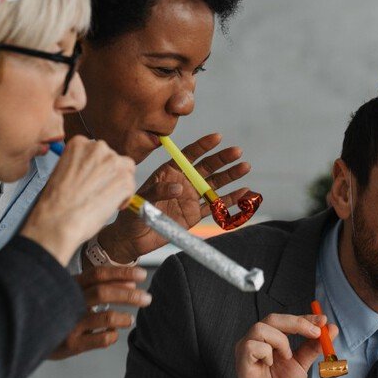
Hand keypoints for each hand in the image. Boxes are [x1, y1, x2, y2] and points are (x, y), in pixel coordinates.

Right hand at [21, 137, 135, 265]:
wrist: (58, 220)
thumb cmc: (55, 201)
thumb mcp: (62, 170)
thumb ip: (80, 164)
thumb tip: (93, 170)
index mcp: (80, 144)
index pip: (99, 151)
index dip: (98, 167)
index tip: (95, 177)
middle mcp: (98, 148)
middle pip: (114, 159)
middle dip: (110, 175)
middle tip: (99, 190)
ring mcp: (114, 162)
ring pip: (126, 172)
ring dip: (118, 185)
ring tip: (104, 199)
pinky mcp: (125, 180)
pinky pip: (130, 187)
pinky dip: (123, 198)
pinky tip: (109, 206)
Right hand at [48, 266, 151, 359]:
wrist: (26, 335)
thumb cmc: (57, 310)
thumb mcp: (73, 293)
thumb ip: (100, 285)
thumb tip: (132, 281)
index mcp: (71, 286)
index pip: (98, 274)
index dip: (122, 272)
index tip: (142, 273)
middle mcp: (70, 302)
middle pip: (104, 293)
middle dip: (129, 294)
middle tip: (147, 298)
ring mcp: (70, 324)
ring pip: (104, 317)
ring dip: (122, 318)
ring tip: (131, 320)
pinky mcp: (70, 345)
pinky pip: (100, 340)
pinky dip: (112, 336)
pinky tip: (113, 334)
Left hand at [98, 133, 252, 263]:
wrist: (132, 238)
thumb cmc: (131, 215)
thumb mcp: (141, 200)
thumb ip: (158, 191)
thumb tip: (179, 188)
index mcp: (169, 172)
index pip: (188, 155)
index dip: (203, 146)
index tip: (217, 138)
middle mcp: (183, 182)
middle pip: (206, 167)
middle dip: (222, 159)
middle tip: (237, 151)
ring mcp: (191, 198)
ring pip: (214, 184)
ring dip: (230, 175)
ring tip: (245, 166)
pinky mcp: (195, 214)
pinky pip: (215, 206)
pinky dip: (230, 200)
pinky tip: (244, 192)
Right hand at [234, 313, 335, 377]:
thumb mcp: (302, 365)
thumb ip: (313, 347)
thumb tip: (331, 329)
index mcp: (272, 338)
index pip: (287, 320)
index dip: (305, 318)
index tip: (323, 320)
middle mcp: (258, 340)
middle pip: (273, 318)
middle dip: (297, 322)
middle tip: (316, 332)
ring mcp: (247, 348)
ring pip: (261, 328)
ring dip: (280, 340)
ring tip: (287, 356)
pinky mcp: (242, 360)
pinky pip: (252, 346)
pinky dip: (266, 352)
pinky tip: (270, 364)